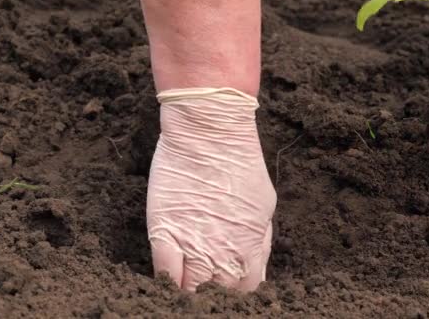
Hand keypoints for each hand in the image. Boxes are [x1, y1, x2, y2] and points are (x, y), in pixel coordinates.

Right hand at [147, 88, 276, 291]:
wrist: (210, 130)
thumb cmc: (239, 162)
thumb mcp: (263, 204)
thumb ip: (259, 240)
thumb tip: (256, 265)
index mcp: (250, 245)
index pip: (248, 289)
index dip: (238, 295)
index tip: (229, 291)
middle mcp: (224, 250)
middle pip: (219, 294)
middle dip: (213, 297)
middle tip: (205, 289)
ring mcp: (193, 242)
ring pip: (191, 289)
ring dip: (189, 293)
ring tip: (186, 289)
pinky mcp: (165, 230)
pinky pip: (165, 271)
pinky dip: (166, 281)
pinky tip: (167, 281)